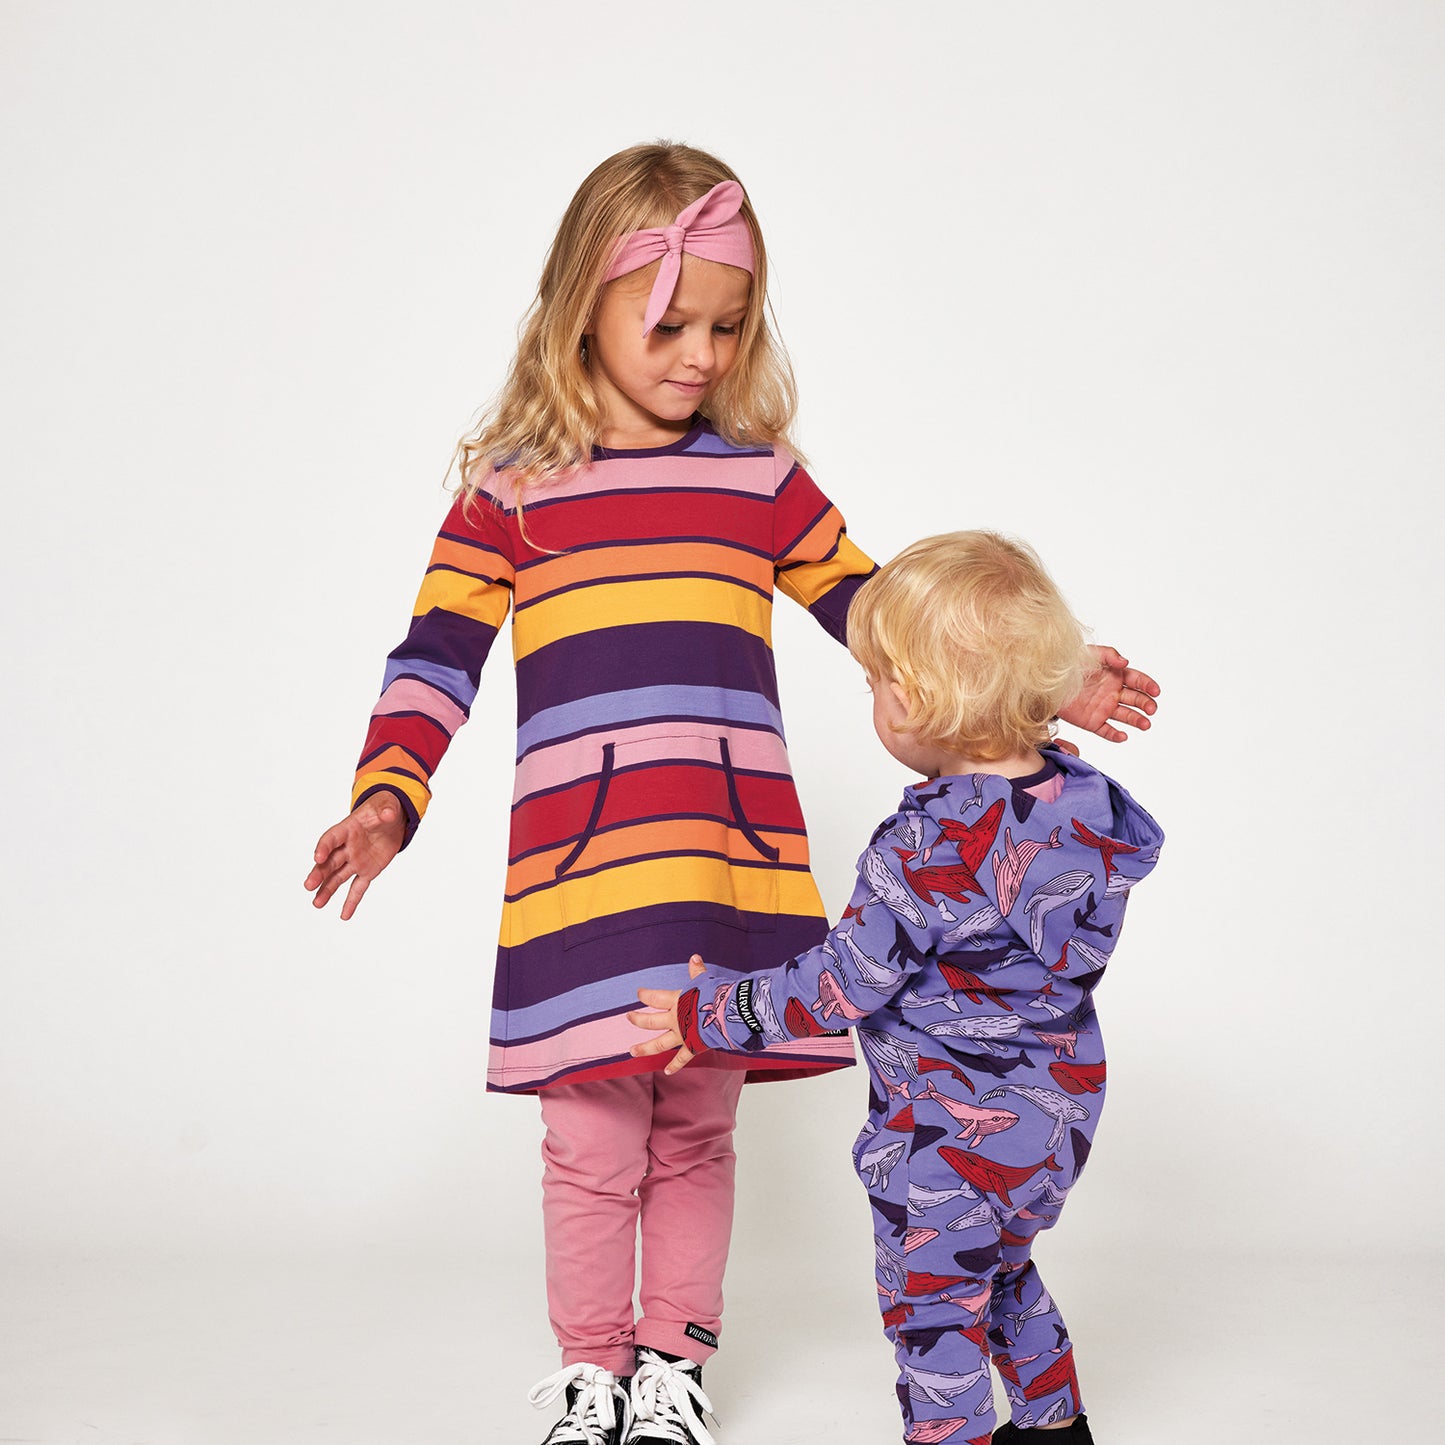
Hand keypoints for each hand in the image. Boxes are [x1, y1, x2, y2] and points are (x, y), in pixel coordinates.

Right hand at [304, 793, 406, 919]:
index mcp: (348, 829)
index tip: (317, 857)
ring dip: (328, 890)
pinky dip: (352, 902)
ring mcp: (356, 860)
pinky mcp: (367, 871)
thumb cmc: (383, 808)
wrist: (392, 819)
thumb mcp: (386, 806)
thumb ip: (386, 811)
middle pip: (330, 862)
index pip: (331, 838)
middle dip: (319, 873)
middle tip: (309, 886)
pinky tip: (344, 916)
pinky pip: (358, 888)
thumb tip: (388, 814)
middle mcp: (347, 847)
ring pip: (338, 877)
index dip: (324, 847)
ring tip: (317, 904)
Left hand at [628, 955, 707, 1074]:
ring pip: (659, 1043)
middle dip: (638, 1019)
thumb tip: (694, 957)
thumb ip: (697, 971)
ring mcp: (682, 1035)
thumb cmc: (716, 995)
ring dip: (644, 1048)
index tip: (639, 993)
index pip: (655, 998)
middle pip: (650, 1021)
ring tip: (632, 1050)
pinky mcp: (692, 1047)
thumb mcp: (705, 980)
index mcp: (676, 1001)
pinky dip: (674, 1066)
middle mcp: (675, 1019)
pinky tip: (666, 1072)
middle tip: (629, 1017)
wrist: (726, 1015)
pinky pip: (681, 1059)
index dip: (645, 995)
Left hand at [1058, 645, 1159, 743]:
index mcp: (1115, 676)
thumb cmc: (1069, 664)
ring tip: (1146, 724)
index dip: (1148, 685)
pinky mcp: (1092, 722)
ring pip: (1125, 716)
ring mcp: (1104, 708)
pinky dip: (1115, 735)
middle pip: (1135, 700)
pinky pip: (1106, 731)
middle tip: (1151, 708)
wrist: (1046, 681)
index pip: (1137, 681)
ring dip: (1137, 720)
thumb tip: (1126, 662)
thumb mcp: (1089, 654)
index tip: (1156, 691)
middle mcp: (1113, 693)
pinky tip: (1123, 736)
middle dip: (1146, 704)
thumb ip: (1109, 655)